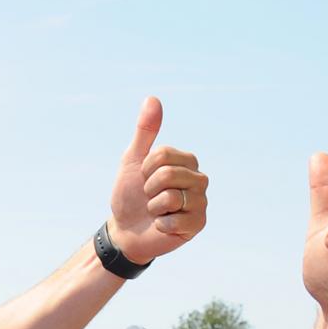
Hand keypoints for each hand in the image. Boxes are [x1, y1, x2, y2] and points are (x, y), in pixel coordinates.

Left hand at [105, 98, 206, 263]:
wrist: (125, 230)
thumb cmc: (131, 195)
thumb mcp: (133, 160)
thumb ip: (145, 131)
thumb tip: (152, 98)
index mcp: (187, 161)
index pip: (164, 156)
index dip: (145, 169)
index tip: (144, 179)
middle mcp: (199, 180)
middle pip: (169, 175)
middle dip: (149, 188)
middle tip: (148, 197)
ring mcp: (201, 202)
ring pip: (172, 197)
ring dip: (154, 207)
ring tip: (156, 211)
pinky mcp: (198, 224)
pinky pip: (176, 220)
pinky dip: (160, 224)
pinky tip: (162, 226)